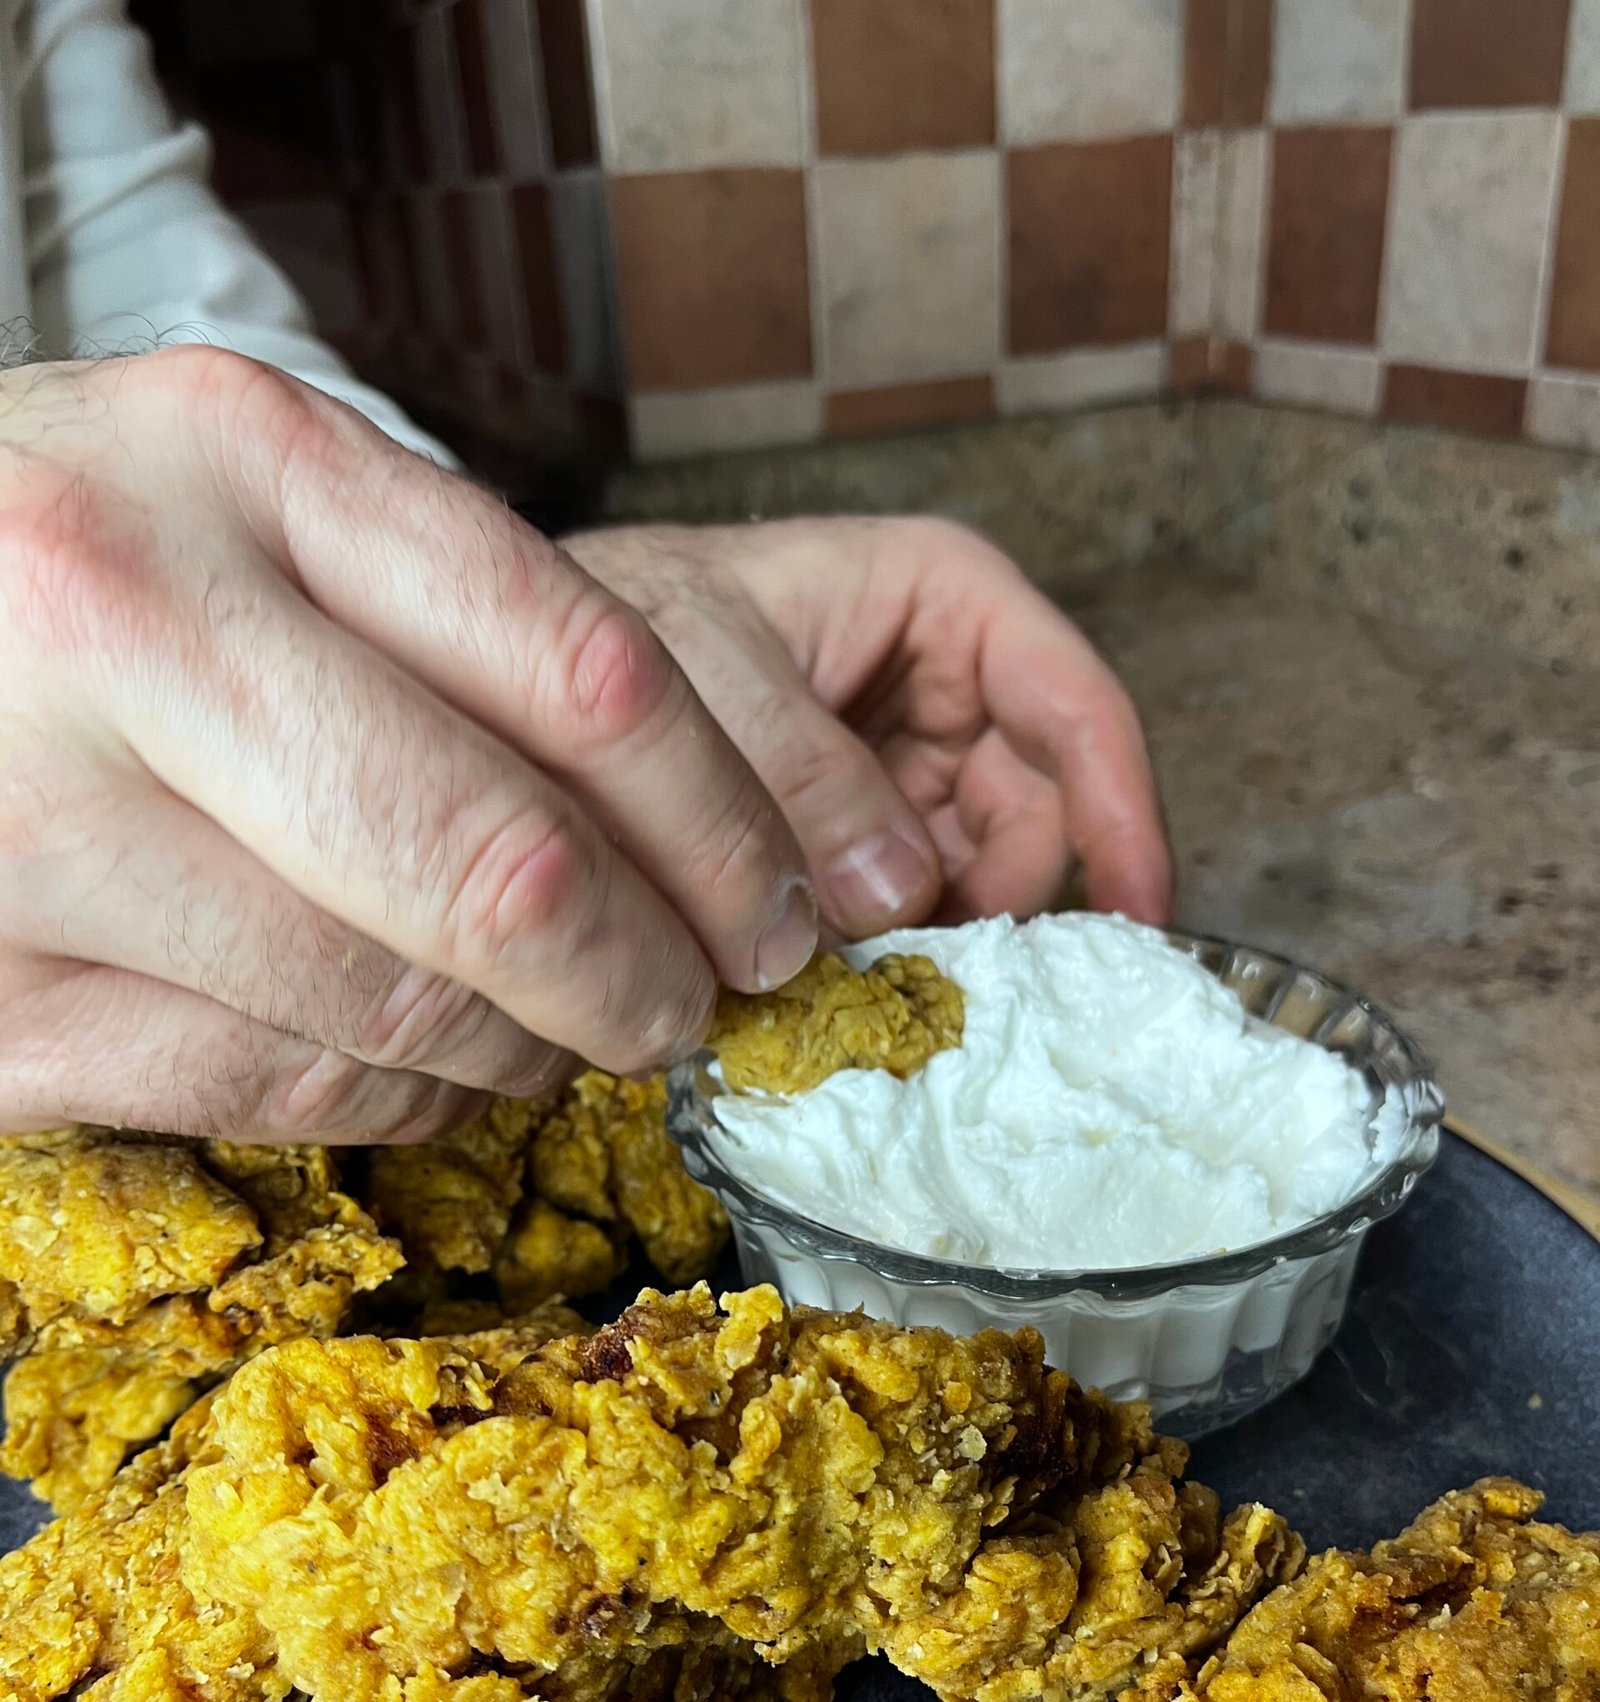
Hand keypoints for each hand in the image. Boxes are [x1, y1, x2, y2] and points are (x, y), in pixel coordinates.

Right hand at [0, 352, 816, 1139]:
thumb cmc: (70, 573)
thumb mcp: (249, 505)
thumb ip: (449, 616)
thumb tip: (706, 823)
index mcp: (238, 456)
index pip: (585, 660)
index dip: (731, 818)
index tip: (789, 900)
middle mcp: (123, 615)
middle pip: (508, 864)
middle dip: (655, 968)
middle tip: (697, 1002)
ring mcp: (29, 819)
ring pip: (401, 1005)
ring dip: (533, 1051)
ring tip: (561, 1035)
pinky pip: (280, 1092)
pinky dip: (403, 1106)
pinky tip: (433, 1075)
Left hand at [564, 517, 1171, 937]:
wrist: (510, 675)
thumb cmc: (606, 623)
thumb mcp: (700, 663)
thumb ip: (799, 772)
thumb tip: (899, 893)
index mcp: (943, 602)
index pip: (1073, 703)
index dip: (1122, 809)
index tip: (1140, 917)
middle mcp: (941, 690)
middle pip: (1035, 812)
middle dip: (1002, 900)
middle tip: (941, 979)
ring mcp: (897, 776)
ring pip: (972, 880)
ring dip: (936, 944)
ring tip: (859, 979)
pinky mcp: (852, 851)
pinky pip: (906, 916)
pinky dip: (882, 959)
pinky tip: (833, 981)